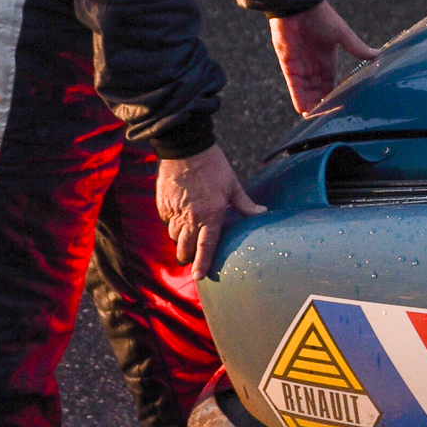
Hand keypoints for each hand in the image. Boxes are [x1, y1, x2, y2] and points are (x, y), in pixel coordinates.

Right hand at [156, 144, 264, 281]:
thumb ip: (245, 204)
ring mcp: (175, 211)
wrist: (185, 149)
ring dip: (179, 240)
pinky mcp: (163, 204)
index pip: (206, 246)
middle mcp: (191, 217)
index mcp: (211, 215)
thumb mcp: (232, 185)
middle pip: (185, 246)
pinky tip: (177, 219)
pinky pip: (166, 221)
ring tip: (184, 240)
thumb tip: (263, 212)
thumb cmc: (213, 165)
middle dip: (186, 256)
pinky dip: (171, 223)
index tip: (199, 277)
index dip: (202, 263)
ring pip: (173, 235)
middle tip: (189, 260)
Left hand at [271, 0, 379, 116]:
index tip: (341, 109)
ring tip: (316, 120)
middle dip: (322, 104)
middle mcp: (314, 65)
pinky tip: (303, 111)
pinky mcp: (288, 64)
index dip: (335, 95)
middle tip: (329, 120)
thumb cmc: (320, 15)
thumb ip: (357, 48)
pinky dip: (298, 97)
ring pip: (306, 91)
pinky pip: (293, 86)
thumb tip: (380, 53)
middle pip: (318, 90)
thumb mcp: (342, 34)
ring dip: (311, 104)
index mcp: (328, 59)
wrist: (297, 4)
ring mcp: (301, 65)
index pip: (332, 83)